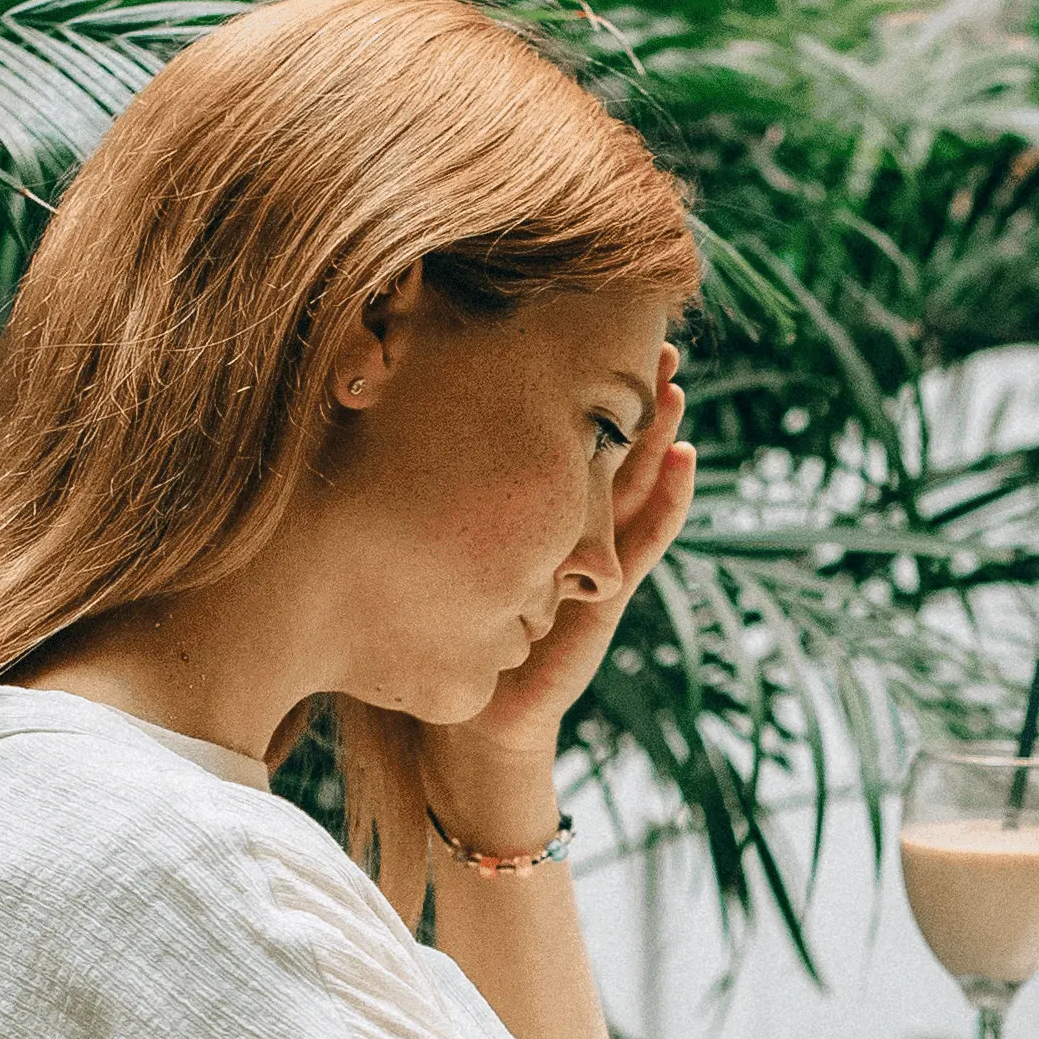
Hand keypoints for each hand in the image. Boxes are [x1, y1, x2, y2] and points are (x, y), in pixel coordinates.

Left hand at [423, 344, 694, 810]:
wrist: (466, 711)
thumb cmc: (434, 623)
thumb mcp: (423, 538)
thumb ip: (410, 489)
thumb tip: (354, 403)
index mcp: (520, 505)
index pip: (552, 431)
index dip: (571, 384)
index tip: (582, 327)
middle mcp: (561, 523)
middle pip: (603, 445)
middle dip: (628, 393)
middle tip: (650, 334)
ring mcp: (591, 556)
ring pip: (632, 483)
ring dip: (657, 436)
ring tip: (675, 385)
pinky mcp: (606, 595)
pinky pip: (644, 541)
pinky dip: (667, 502)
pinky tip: (685, 461)